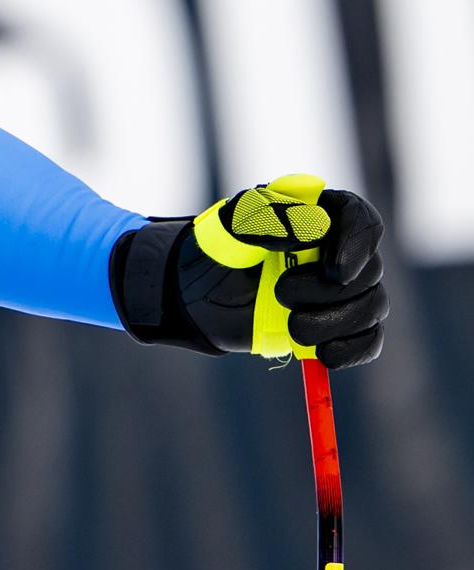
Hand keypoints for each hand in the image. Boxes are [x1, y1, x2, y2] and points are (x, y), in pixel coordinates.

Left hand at [109, 174, 387, 368]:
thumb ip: (266, 218)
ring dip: (335, 323)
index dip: (358, 246)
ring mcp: (341, 290)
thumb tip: (316, 225)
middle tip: (280, 295)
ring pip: (373, 307)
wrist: (195, 296)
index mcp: (318, 213)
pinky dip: (353, 350)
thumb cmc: (214, 252)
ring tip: (292, 328)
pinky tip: (324, 356)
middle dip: (327, 291)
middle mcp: (338, 249)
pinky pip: (368, 340)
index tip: (336, 271)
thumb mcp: (229, 228)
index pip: (361, 219)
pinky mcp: (337, 324)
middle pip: (369, 270)